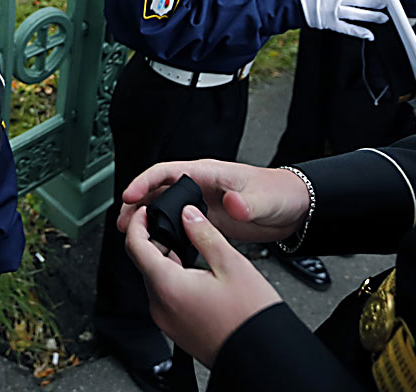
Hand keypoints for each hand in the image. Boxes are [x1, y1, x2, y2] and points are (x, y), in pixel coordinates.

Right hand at [117, 159, 310, 244]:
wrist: (293, 208)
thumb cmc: (279, 193)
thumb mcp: (264, 198)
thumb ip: (247, 202)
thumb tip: (232, 204)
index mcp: (207, 173)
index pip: (167, 172)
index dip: (145, 182)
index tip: (130, 195)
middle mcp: (199, 187)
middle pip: (157, 190)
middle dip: (137, 204)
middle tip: (122, 222)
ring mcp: (201, 204)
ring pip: (164, 207)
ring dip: (146, 218)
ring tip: (129, 233)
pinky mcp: (206, 220)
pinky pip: (177, 224)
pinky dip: (163, 232)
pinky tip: (157, 244)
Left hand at [125, 204, 281, 365]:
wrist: (261, 357)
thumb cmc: (250, 318)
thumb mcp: (231, 265)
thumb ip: (204, 234)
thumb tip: (187, 215)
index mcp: (168, 286)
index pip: (135, 246)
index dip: (137, 223)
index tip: (146, 211)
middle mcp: (160, 306)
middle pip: (143, 263)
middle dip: (154, 240)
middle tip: (174, 224)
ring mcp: (166, 321)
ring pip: (154, 280)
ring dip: (164, 260)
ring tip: (189, 247)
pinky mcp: (176, 331)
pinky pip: (165, 298)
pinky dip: (172, 280)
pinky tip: (195, 273)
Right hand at [298, 0, 386, 40]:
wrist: (298, 3)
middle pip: (362, 1)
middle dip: (376, 3)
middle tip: (386, 5)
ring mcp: (335, 12)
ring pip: (358, 14)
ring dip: (372, 16)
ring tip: (383, 18)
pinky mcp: (332, 23)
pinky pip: (348, 28)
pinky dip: (360, 32)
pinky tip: (369, 34)